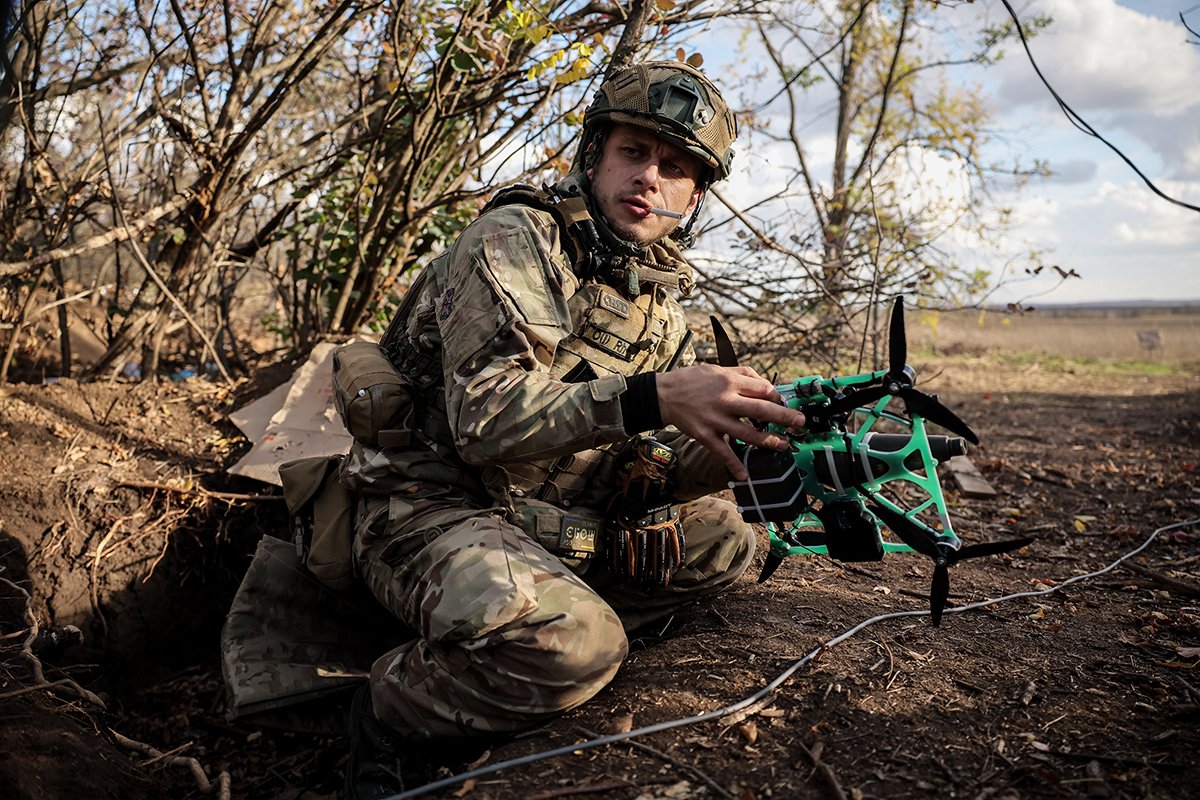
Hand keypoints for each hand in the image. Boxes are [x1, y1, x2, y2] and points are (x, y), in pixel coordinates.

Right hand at [656, 363, 805, 480]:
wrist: (663, 395)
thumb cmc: (692, 380)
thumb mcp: (718, 368)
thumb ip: (743, 374)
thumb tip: (766, 384)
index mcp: (730, 381)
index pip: (763, 389)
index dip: (778, 398)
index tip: (784, 405)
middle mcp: (725, 400)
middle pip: (762, 410)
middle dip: (784, 418)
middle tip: (799, 423)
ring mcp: (715, 419)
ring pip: (747, 433)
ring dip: (768, 441)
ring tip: (783, 446)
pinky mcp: (705, 435)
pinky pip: (723, 452)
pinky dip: (734, 464)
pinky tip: (745, 474)